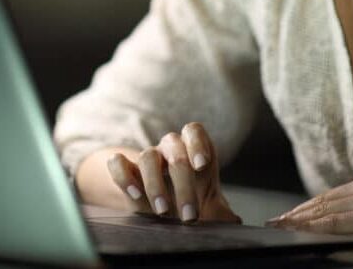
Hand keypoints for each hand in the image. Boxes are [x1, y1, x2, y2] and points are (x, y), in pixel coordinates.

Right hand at [106, 122, 240, 223]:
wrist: (167, 210)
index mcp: (193, 151)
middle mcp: (170, 149)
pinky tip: (134, 194)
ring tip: (162, 211)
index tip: (201, 166)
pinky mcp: (127, 171)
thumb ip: (222, 213)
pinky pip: (118, 162)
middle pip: (175, 149)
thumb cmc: (194, 204)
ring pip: (147, 156)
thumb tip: (234, 222)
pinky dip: (123, 175)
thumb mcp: (211, 209)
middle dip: (183, 183)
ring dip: (155, 183)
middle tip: (190, 216)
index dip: (197, 144)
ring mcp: (148, 158)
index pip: (193, 131)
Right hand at [266, 166, 352, 242]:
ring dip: (309, 204)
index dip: (302, 225)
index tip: (281, 227)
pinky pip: (347, 185)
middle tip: (275, 220)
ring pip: (333, 192)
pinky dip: (329, 195)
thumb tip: (337, 251)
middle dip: (298, 213)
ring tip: (290, 213)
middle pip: (324, 204)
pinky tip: (319, 202)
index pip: (329, 222)